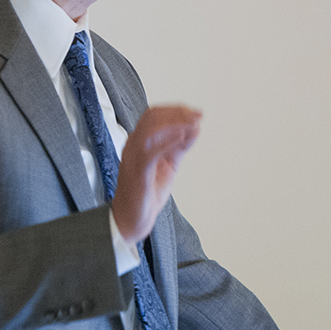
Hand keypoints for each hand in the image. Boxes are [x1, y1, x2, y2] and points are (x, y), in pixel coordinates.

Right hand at [112, 105, 201, 243]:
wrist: (132, 219)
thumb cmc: (147, 192)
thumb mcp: (168, 164)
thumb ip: (179, 147)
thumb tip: (195, 128)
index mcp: (139, 142)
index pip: (154, 115)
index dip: (176, 110)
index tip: (196, 113)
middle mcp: (133, 145)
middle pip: (152, 117)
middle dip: (178, 113)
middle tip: (198, 115)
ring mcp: (133, 157)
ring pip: (150, 130)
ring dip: (175, 123)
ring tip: (194, 123)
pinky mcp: (137, 172)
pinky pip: (150, 151)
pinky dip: (167, 141)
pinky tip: (183, 136)